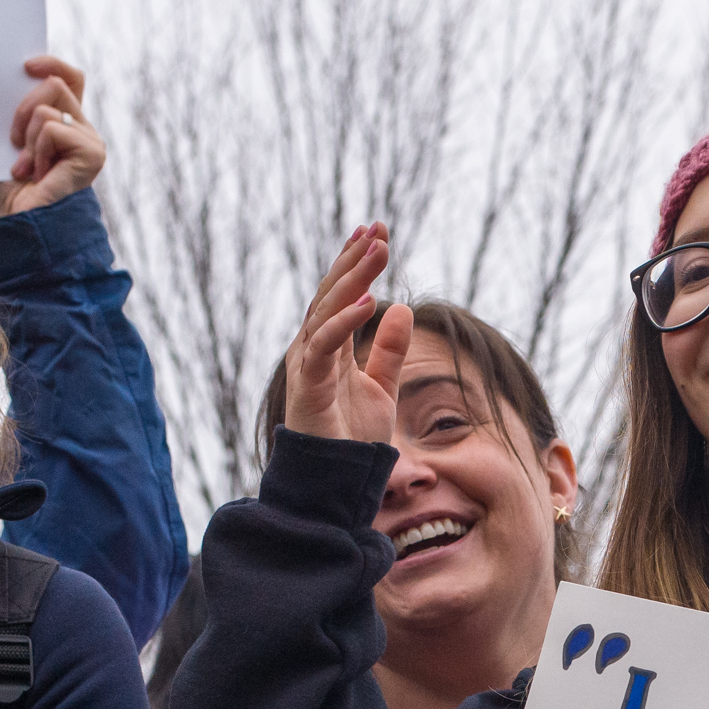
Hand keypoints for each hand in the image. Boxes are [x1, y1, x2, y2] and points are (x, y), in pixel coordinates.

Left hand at [0, 56, 105, 215]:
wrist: (25, 224)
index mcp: (69, 125)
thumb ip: (24, 113)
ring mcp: (91, 142)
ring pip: (47, 108)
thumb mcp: (14, 140)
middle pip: (56, 83)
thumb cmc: (15, 190)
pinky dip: (36, 150)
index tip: (25, 66)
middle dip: (23, 107)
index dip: (51, 63)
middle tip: (14, 140)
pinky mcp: (92, 153)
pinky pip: (53, 128)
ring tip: (27, 166)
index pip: (71, 78)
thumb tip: (14, 79)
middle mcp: (85, 131)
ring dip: (27, 137)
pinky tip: (37, 174)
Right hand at [282, 225, 411, 442]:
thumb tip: (401, 309)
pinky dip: (346, 321)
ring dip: (353, 278)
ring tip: (377, 251)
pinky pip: (325, 345)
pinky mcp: (309, 385)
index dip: (355, 262)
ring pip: (327, 310)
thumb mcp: (381, 387)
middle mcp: (313, 349)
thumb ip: (389, 350)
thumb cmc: (352, 437)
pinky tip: (370, 299)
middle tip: (378, 229)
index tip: (375, 231)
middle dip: (354, 259)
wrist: (337, 480)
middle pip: (332, 294)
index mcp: (328, 346)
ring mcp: (308, 365)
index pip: (340, 295)